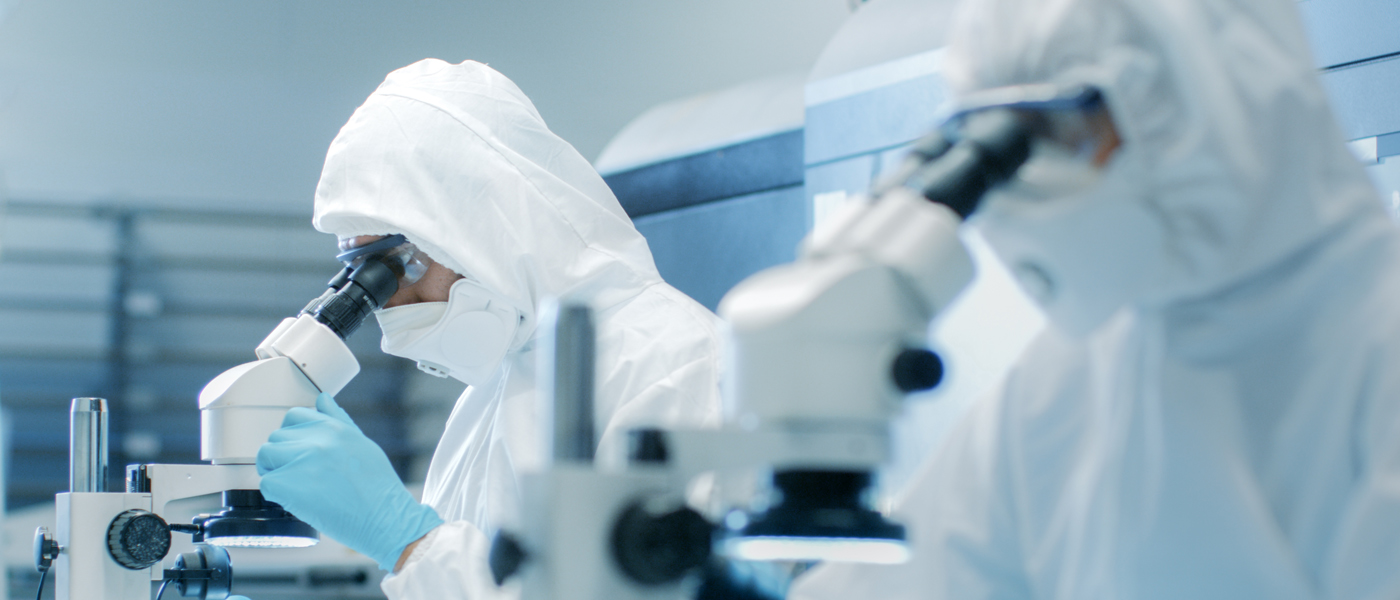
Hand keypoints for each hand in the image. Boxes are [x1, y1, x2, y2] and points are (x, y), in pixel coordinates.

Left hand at [257, 393, 442, 570]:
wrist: (385, 518)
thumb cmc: (378, 487)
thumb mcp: (362, 444)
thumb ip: (339, 421)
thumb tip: (322, 399)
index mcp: (334, 427)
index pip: (293, 417)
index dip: (293, 436)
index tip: (300, 453)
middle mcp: (316, 439)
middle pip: (276, 438)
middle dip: (282, 457)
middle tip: (299, 477)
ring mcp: (301, 460)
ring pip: (265, 458)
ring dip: (275, 473)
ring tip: (295, 488)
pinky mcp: (288, 484)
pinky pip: (266, 484)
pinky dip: (277, 495)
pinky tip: (297, 501)